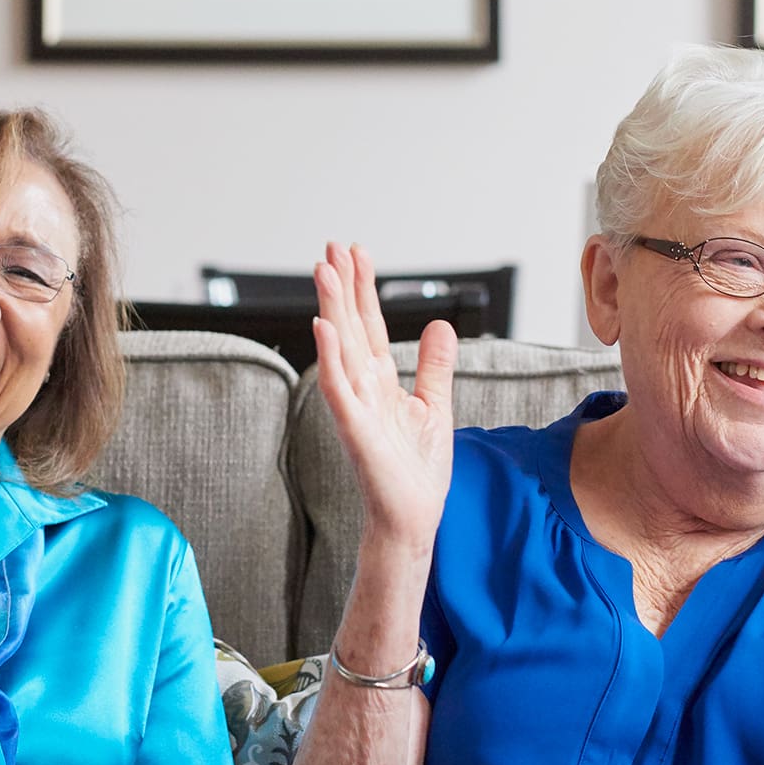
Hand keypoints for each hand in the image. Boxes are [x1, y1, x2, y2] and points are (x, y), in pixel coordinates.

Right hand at [311, 242, 457, 550]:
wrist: (412, 518)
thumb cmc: (416, 472)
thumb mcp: (435, 407)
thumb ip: (435, 367)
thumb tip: (440, 326)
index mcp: (380, 383)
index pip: (368, 325)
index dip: (363, 289)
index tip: (356, 253)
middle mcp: (363, 389)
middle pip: (349, 327)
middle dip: (341, 286)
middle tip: (331, 246)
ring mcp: (355, 407)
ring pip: (339, 348)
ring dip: (331, 308)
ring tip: (324, 271)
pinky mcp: (355, 430)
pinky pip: (338, 389)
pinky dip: (330, 358)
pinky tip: (323, 328)